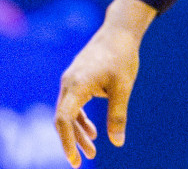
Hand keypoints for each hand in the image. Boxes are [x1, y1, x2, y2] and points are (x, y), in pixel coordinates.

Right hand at [54, 0, 153, 166]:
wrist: (119, 32)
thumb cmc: (122, 57)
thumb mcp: (123, 87)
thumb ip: (118, 114)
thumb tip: (117, 142)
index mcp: (77, 85)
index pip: (63, 119)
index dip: (66, 141)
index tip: (74, 159)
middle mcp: (68, 84)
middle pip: (63, 119)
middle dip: (72, 141)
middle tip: (82, 162)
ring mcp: (70, 81)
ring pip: (68, 113)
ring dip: (78, 132)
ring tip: (93, 150)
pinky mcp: (76, 80)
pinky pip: (73, 105)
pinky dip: (80, 119)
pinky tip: (92, 132)